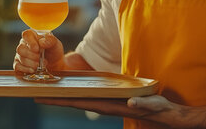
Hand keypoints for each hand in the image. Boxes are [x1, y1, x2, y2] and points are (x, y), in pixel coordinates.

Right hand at [13, 29, 64, 73]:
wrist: (54, 63)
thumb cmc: (53, 51)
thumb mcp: (55, 44)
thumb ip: (50, 40)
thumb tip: (42, 42)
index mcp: (32, 36)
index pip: (26, 35)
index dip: (31, 42)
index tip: (37, 49)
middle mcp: (24, 44)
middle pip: (20, 48)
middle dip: (31, 55)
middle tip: (40, 58)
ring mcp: (20, 54)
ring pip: (20, 58)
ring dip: (30, 63)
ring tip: (39, 65)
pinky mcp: (19, 64)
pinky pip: (17, 66)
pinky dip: (26, 69)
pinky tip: (33, 69)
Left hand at [35, 95, 187, 126]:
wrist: (169, 116)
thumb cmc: (161, 111)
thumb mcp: (153, 105)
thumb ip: (143, 104)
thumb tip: (130, 102)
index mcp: (111, 106)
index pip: (81, 102)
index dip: (62, 99)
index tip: (42, 97)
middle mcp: (107, 105)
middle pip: (76, 100)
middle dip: (56, 97)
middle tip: (36, 92)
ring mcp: (110, 103)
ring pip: (83, 99)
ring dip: (67, 95)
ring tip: (50, 89)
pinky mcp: (115, 100)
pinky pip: (93, 96)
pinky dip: (80, 92)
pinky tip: (74, 89)